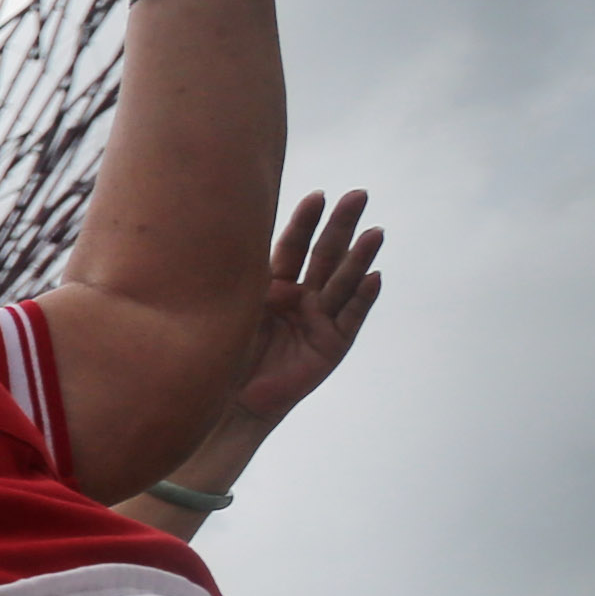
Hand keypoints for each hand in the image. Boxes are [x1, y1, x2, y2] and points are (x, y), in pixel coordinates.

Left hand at [224, 189, 380, 427]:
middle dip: (341, 225)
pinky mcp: (331, 346)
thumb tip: (223, 222)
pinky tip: (375, 276)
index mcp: (273, 285)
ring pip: (343, 282)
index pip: (293, 245)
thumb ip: (237, 272)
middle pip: (325, 255)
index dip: (306, 221)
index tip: (318, 195)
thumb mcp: (229, 304)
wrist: (224, 400)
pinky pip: (351, 317)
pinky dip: (363, 297)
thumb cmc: (219, 351)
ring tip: (375, 232)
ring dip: (360, 256)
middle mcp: (300, 298)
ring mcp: (319, 321)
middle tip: (359, 196)